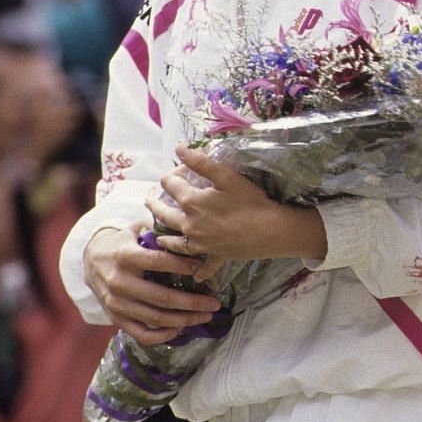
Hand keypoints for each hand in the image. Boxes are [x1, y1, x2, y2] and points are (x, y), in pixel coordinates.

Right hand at [84, 221, 221, 345]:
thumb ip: (159, 229)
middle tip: (215, 303)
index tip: (203, 268)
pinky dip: (162, 336)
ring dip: (184, 320)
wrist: (89, 261)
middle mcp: (119, 282)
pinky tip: (180, 329)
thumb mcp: (135, 229)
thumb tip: (188, 229)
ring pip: (155, 318)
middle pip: (162, 297)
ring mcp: (116, 304)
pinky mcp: (115, 318)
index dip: (184, 266)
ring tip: (205, 316)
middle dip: (192, 302)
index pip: (160, 262)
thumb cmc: (122, 243)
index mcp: (126, 257)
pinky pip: (141, 334)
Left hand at [148, 146, 327, 275]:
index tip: (183, 170)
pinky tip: (194, 273)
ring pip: (171, 240)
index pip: (169, 184)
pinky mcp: (212, 255)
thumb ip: (201, 162)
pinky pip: (199, 265)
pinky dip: (195, 269)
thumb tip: (178, 148)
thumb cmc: (252, 201)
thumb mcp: (227, 177)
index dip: (173, 173)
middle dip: (154, 202)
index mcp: (191, 202)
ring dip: (162, 233)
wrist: (271, 230)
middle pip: (162, 213)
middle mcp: (188, 224)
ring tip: (157, 228)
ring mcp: (199, 243)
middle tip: (150, 198)